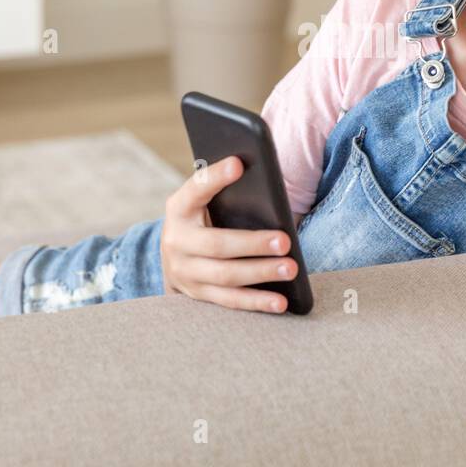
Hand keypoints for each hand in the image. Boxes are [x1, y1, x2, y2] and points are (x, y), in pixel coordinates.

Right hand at [160, 155, 295, 312]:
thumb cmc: (203, 217)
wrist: (175, 255)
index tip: (238, 163)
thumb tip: (264, 184)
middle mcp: (176, 240)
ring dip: (261, 273)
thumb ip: (225, 192)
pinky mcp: (196, 294)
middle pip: (217, 244)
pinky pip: (230, 300)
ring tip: (291, 269)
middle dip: (253, 244)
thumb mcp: (204, 202)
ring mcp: (184, 271)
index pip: (196, 188)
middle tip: (285, 241)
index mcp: (179, 208)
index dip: (215, 177)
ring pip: (226, 276)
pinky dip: (256, 302)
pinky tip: (280, 302)